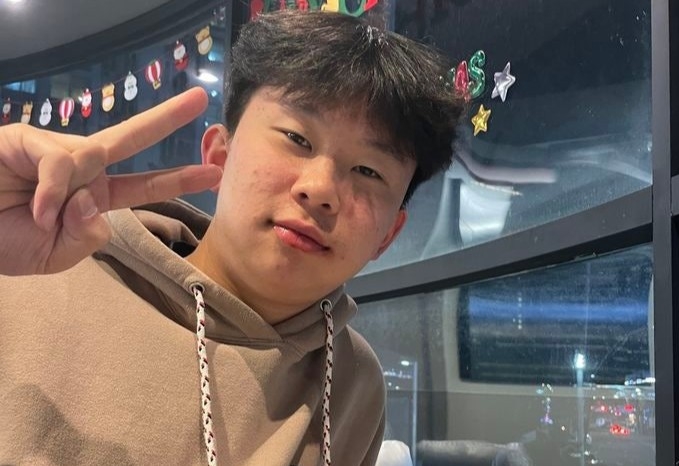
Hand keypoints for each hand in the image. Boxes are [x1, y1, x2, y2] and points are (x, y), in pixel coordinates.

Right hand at [0, 87, 221, 275]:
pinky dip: (51, 191)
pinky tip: (35, 209)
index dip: (178, 178)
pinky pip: (60, 161)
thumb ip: (88, 236)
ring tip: (40, 218)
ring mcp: (56, 150)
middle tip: (200, 99)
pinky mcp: (28, 138)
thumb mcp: (58, 255)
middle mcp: (82, 169)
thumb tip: (95, 202)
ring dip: (71, 194)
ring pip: (93, 156)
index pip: (145, 185)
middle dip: (166, 118)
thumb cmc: (6, 243)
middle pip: (132, 138)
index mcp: (95, 197)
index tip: (213, 171)